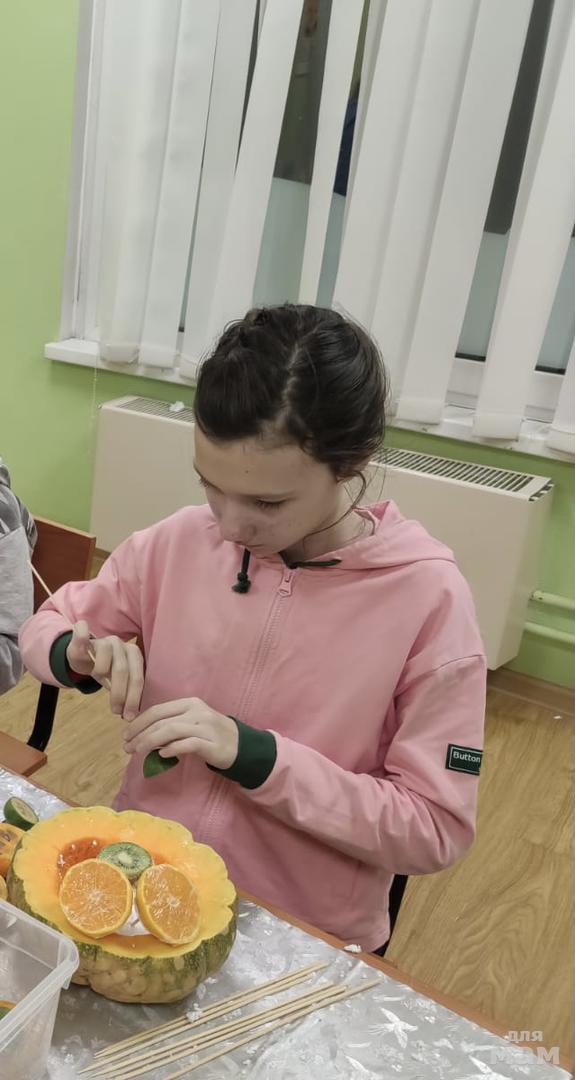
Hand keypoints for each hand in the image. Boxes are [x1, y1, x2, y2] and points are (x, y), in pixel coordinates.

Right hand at [66, 620, 143, 719]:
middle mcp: (121, 644)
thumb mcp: (115, 682)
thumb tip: (131, 714)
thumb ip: (125, 692)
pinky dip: (82, 636)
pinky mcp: (83, 634)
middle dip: (120, 693)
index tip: (129, 715)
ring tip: (99, 680)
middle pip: (122, 669)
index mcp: (133, 655)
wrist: (84, 656)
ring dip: (102, 672)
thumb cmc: (104, 670)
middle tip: (116, 711)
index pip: (137, 677)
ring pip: (106, 653)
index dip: (133, 697)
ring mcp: (102, 638)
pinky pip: (82, 631)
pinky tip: (82, 641)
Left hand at [123, 698, 238, 769]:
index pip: (157, 710)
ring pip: (171, 731)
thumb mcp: (191, 723)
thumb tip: (143, 736)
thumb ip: (171, 725)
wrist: (240, 745)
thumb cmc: (210, 734)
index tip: (126, 734)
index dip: (139, 722)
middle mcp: (196, 711)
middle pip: (161, 720)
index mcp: (189, 703)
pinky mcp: (211, 743)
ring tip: (138, 752)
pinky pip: (187, 744)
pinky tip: (162, 755)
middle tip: (127, 747)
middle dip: (140, 734)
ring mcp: (205, 726)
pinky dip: (172, 749)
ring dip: (150, 742)